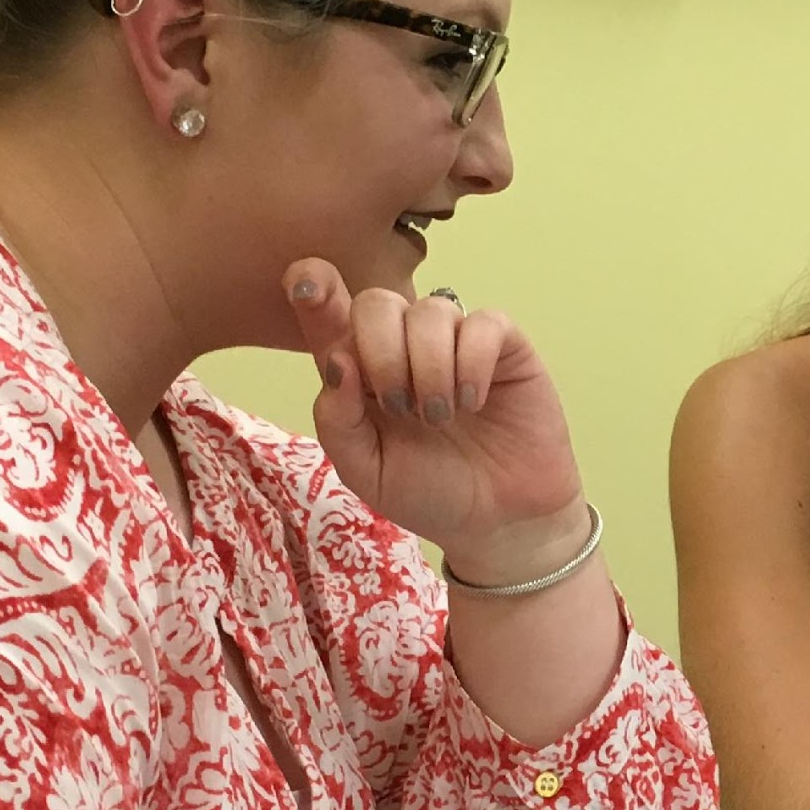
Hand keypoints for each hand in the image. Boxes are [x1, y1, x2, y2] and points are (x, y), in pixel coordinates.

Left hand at [285, 261, 583, 559]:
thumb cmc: (429, 493)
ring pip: (430, 310)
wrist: (499, 522)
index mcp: (361, 373)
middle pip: (377, 302)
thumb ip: (338, 422)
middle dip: (380, 351)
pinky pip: (483, 323)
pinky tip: (474, 402)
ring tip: (440, 418)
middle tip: (399, 408)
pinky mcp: (504, 347)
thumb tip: (337, 362)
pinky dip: (472, 363)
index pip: (329, 315)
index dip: (314, 288)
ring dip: (429, 368)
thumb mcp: (367, 472)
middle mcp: (405, 348)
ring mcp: (455, 342)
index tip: (305, 287)